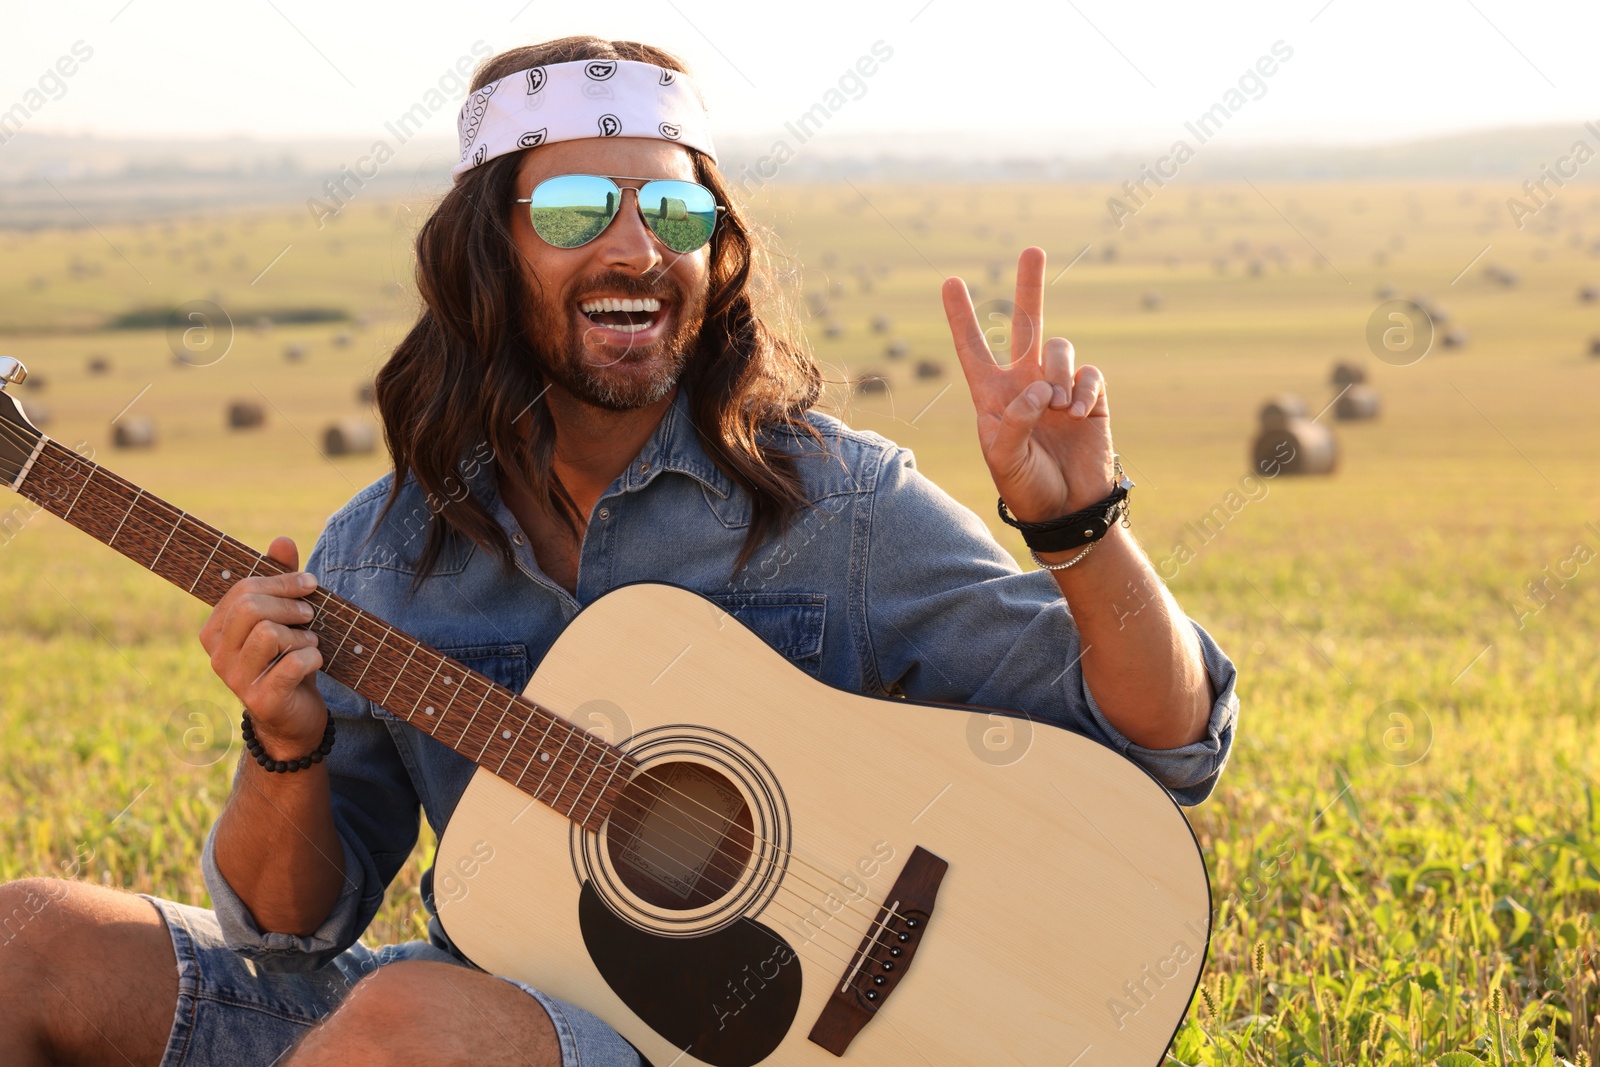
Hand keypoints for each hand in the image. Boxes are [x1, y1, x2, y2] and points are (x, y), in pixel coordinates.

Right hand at [198, 536, 326, 758]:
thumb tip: (282, 540)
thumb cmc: (288, 660)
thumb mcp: (285, 618)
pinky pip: (291, 665)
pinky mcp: (261, 700)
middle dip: (290, 605)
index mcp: (215, 631)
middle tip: (310, 615)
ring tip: (309, 643)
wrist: (293, 718)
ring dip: (302, 635)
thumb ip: (280, 580)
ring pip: (269, 634)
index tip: (310, 584)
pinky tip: (314, 661)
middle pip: (251, 608)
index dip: (282, 581)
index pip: (242, 589)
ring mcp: (235, 680)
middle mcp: (217, 655)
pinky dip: (312, 657)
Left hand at [941, 246, 1113, 522]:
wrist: (1067, 509)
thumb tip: (1037, 390)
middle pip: (1026, 323)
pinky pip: (1089, 373)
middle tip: (1033, 248)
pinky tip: (1077, 413)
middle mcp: (1024, 383)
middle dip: (1029, 285)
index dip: (961, 317)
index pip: (972, 348)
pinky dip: (1083, 389)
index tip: (950, 282)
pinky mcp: (1090, 396)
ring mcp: (1059, 387)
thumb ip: (1012, 422)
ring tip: (1057, 406)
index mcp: (992, 395)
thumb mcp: (1003, 459)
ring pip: (1058, 347)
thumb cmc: (1025, 486)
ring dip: (1057, 370)